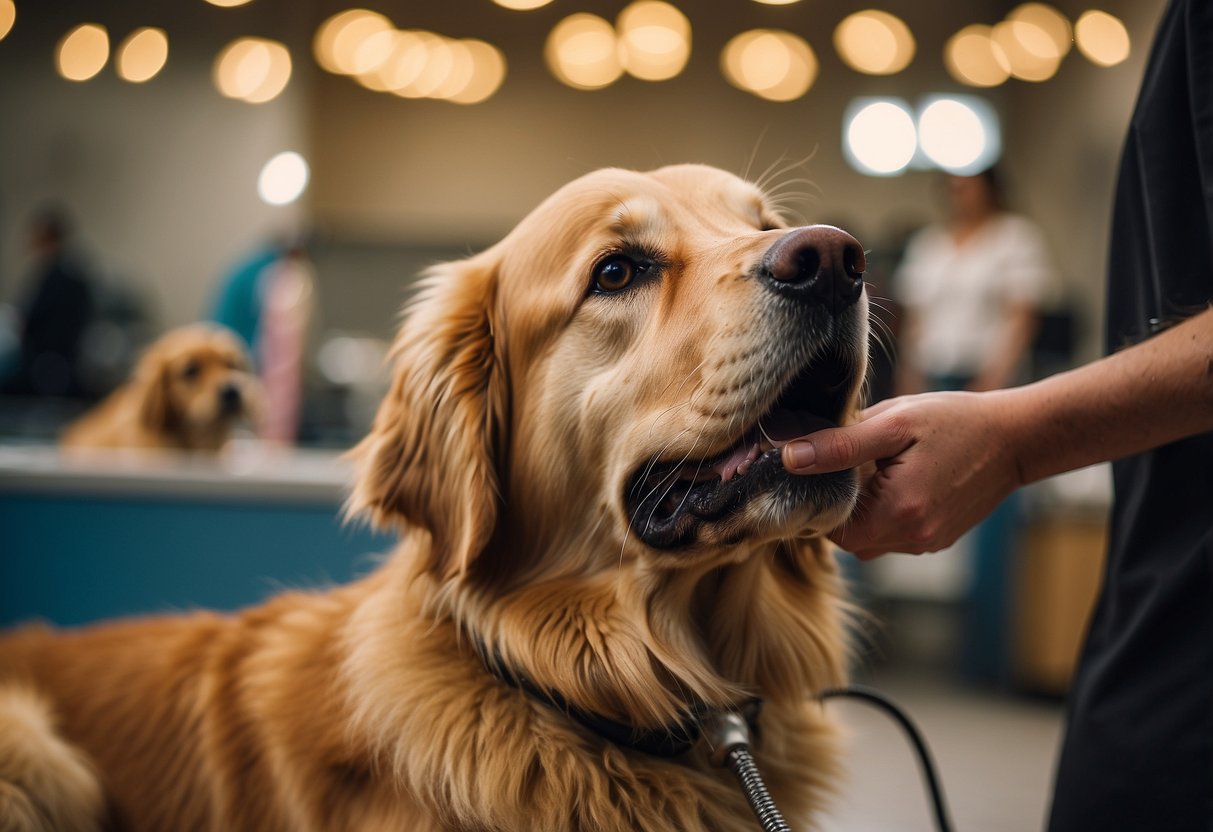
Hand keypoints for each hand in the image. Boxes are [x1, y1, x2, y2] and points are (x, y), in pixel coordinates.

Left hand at [782, 391, 1024, 558]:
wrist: (1015, 437)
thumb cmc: (954, 421)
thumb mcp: (893, 424)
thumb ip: (839, 445)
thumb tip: (789, 457)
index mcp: (898, 513)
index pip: (828, 527)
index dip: (816, 497)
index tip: (818, 466)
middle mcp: (911, 539)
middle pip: (846, 537)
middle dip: (839, 503)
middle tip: (846, 461)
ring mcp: (925, 543)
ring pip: (868, 538)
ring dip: (861, 508)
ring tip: (876, 467)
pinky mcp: (935, 539)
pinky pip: (892, 534)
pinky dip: (884, 511)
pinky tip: (896, 478)